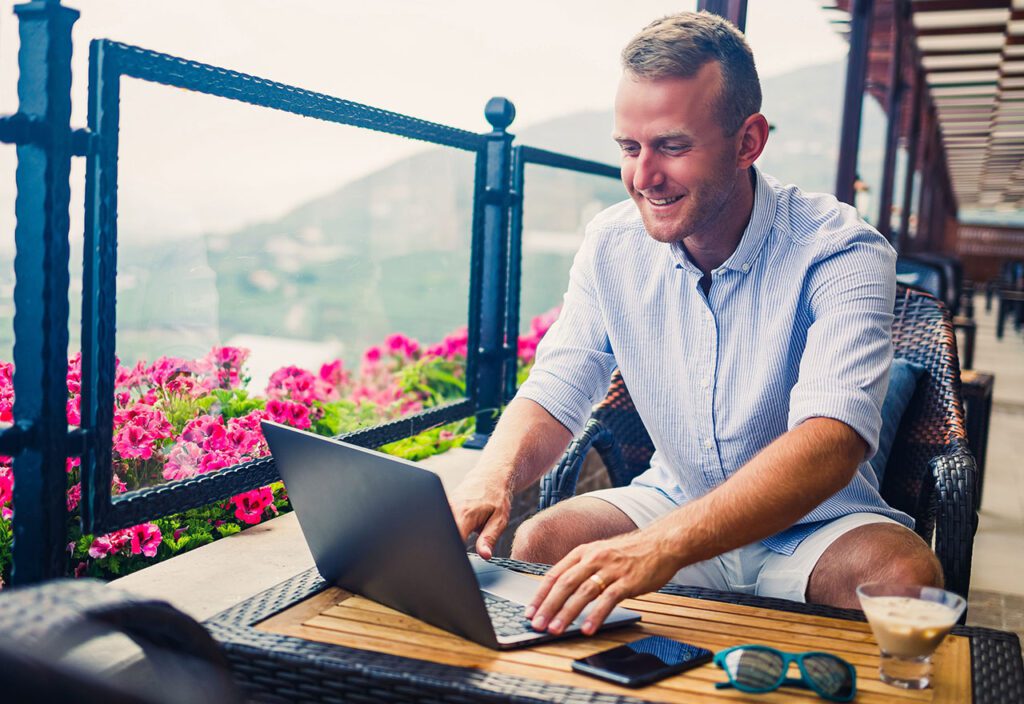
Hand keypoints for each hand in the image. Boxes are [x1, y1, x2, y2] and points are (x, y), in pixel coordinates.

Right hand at [448, 472, 513, 559]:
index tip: (458, 561)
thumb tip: (485, 555)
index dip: (454, 553)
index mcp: (465, 514)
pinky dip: (447, 528)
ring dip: (447, 537)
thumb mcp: (500, 520)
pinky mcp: (443, 504)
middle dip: (448, 546)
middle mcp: (451, 508)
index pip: (452, 539)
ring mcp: (445, 505)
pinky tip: (455, 529)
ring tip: (461, 536)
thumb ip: (490, 539)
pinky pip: (441, 520)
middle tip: (460, 552)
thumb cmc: (497, 496)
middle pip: (442, 534)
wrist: (491, 475)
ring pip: (440, 527)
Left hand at [524, 528, 681, 634]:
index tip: (530, 611)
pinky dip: (595, 615)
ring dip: (567, 613)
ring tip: (556, 630)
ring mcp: (610, 569)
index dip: (540, 594)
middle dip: (548, 606)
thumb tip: (561, 592)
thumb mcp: (600, 553)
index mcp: (583, 552)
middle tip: (537, 624)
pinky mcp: (627, 581)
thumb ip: (582, 569)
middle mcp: (593, 558)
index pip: (555, 574)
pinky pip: (608, 600)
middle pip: (564, 584)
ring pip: (582, 592)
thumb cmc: (630, 552)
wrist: (661, 543)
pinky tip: (587, 628)